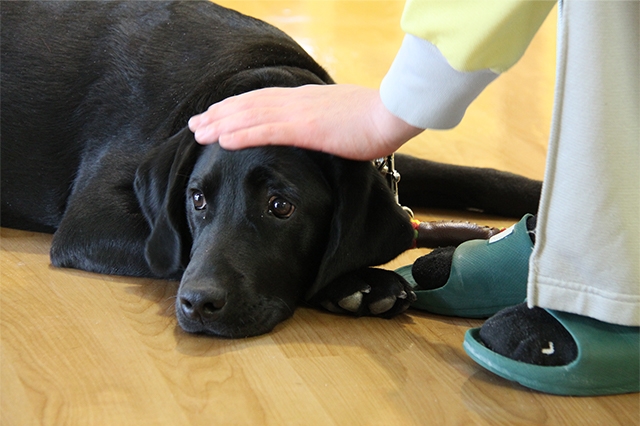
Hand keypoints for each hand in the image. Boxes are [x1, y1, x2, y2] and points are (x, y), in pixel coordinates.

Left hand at [188, 84, 422, 160]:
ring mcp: (299, 113)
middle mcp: (296, 102)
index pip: (263, 101)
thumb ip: (325, 123)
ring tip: (199, 132)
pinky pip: (266, 131)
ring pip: (250, 116)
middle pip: (249, 105)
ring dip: (222, 124)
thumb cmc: (374, 118)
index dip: (237, 107)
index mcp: (305, 100)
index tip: (218, 115)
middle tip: (196, 124)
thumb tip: (320, 131)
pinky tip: (223, 140)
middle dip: (220, 114)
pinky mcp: (305, 128)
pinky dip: (242, 134)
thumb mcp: (344, 116)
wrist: (392, 112)